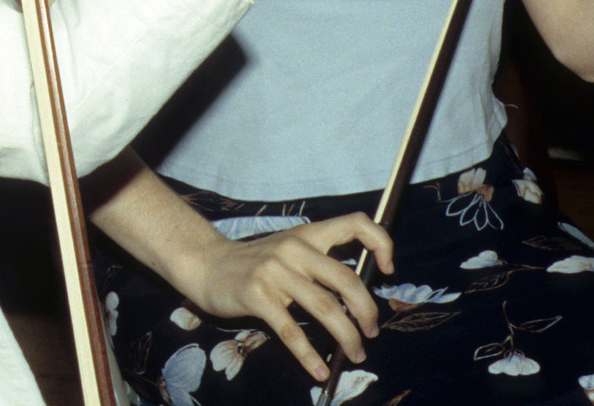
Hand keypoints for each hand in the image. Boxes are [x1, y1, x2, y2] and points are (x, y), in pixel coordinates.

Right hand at [178, 214, 393, 381]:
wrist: (205, 264)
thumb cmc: (252, 263)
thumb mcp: (287, 250)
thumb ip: (318, 262)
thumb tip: (358, 296)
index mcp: (306, 235)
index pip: (355, 223)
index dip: (381, 242)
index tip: (388, 270)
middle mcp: (294, 249)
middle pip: (347, 280)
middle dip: (367, 312)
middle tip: (371, 333)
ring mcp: (275, 272)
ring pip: (325, 308)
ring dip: (347, 337)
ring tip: (356, 354)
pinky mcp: (257, 296)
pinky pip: (291, 331)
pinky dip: (310, 356)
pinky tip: (320, 370)